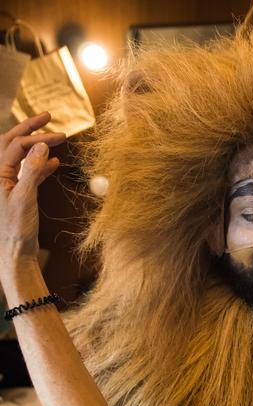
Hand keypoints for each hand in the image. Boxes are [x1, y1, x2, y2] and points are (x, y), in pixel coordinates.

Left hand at [0, 113, 64, 271]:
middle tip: (47, 116)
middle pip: (12, 143)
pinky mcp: (16, 193)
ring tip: (53, 137)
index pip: (15, 145)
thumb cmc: (16, 229)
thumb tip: (40, 145)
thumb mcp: (24, 198)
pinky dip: (40, 165)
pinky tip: (55, 163)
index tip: (57, 135)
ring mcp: (6, 183)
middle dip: (29, 129)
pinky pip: (27, 172)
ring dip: (36, 146)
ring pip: (20, 156)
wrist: (14, 254)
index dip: (36, 137)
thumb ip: (31, 170)